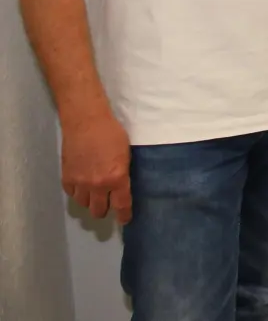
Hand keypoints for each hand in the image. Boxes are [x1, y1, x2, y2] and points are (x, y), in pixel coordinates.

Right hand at [61, 109, 131, 223]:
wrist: (86, 122)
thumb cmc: (112, 133)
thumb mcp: (126, 154)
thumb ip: (123, 173)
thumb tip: (122, 186)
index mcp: (117, 179)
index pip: (121, 205)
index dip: (123, 215)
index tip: (124, 220)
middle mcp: (97, 185)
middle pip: (99, 210)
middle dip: (104, 210)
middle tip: (107, 203)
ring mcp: (80, 182)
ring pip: (84, 204)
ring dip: (90, 201)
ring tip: (94, 193)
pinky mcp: (66, 177)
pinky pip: (72, 194)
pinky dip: (77, 192)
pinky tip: (82, 185)